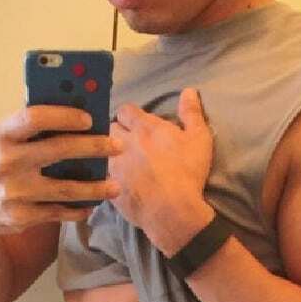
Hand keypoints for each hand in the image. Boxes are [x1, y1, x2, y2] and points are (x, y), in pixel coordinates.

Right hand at [0, 105, 122, 233]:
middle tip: (118, 147)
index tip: (90, 118)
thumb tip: (73, 113)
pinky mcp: (20, 217)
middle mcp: (6, 162)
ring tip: (116, 186)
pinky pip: (57, 212)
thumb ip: (27, 129)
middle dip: (94, 147)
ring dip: (95, 188)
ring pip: (65, 189)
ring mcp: (14, 192)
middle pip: (59, 151)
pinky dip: (78, 209)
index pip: (36, 117)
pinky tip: (92, 205)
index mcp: (1, 135)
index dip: (65, 116)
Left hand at [108, 87, 214, 251]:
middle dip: (116, 133)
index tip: (136, 124)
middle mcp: (124, 143)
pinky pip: (102, 178)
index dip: (129, 116)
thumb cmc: (188, 173)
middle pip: (109, 129)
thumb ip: (192, 113)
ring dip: (110, 155)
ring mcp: (114, 167)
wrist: (172, 211)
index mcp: (144, 127)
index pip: (124, 110)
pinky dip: (107, 178)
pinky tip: (116, 182)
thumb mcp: (199, 139)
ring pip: (102, 153)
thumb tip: (188, 90)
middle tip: (127, 143)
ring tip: (121, 163)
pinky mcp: (110, 188)